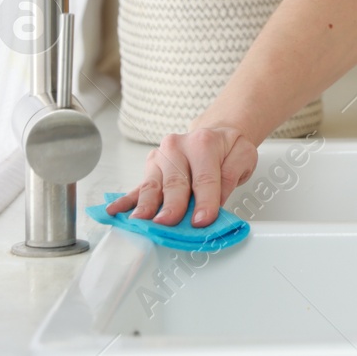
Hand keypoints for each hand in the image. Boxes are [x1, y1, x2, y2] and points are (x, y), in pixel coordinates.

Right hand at [105, 124, 258, 227]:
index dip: (204, 201)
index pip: (204, 177)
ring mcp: (160, 158)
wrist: (215, 132)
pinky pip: (137, 188)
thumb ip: (232, 175)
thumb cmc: (227, 148)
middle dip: (172, 205)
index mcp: (203, 142)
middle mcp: (177, 147)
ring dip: (146, 207)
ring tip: (139, 223)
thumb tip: (216, 202)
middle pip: (175, 182)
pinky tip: (113, 211)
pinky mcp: (150, 170)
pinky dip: (125, 202)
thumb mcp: (243, 155)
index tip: (202, 220)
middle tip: (167, 223)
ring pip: (153, 186)